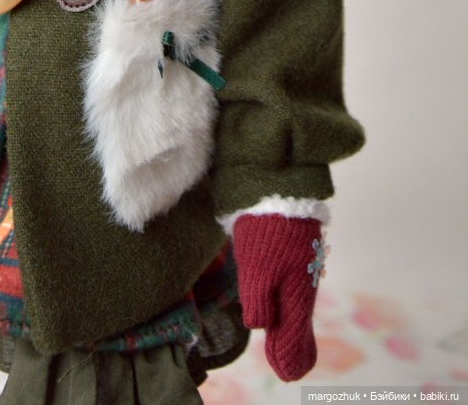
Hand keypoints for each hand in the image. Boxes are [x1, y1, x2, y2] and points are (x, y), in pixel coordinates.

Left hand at [233, 213, 324, 380]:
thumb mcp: (257, 273)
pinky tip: (285, 303)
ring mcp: (302, 264)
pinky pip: (294, 285)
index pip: (295, 334)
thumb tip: (260, 325)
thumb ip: (259, 304)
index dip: (290, 355)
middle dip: (294, 344)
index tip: (287, 375)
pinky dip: (290, 302)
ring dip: (292, 324)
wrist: (277, 186)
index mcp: (298, 294)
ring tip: (285, 341)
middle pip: (299, 321)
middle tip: (290, 368)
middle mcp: (304, 282)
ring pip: (297, 302)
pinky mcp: (295, 248)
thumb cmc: (266, 232)